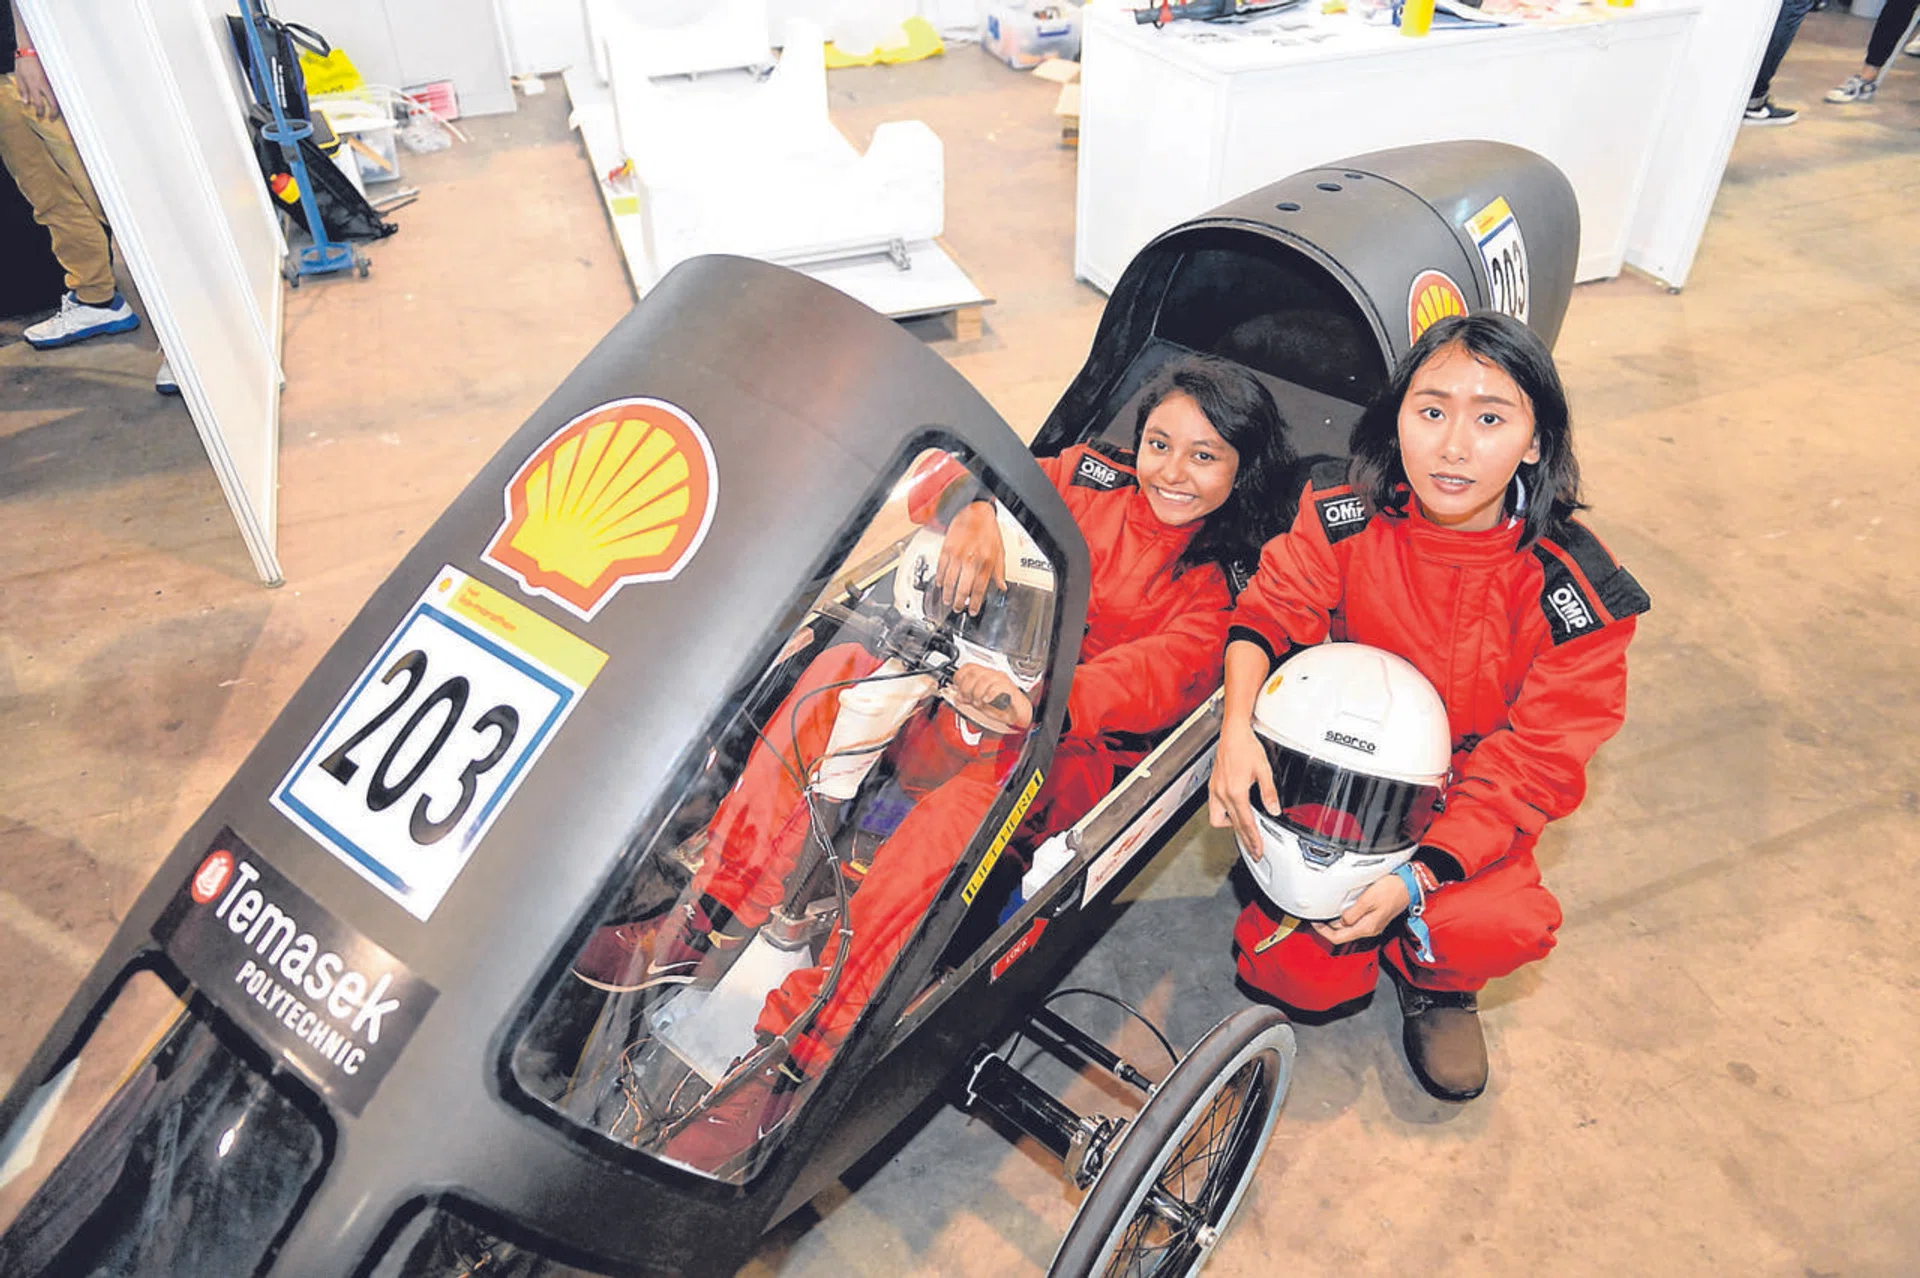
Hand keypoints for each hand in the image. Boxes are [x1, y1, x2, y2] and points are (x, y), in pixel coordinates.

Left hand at [14, 54, 59, 120]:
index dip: (40, 112)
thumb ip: (22, 90)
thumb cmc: (23, 62)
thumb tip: (26, 102)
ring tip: (56, 111)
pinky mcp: (54, 78)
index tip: (40, 117)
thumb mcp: (19, 76)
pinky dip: (59, 97)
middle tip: (51, 118)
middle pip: (53, 103)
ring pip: (58, 97)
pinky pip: (58, 90)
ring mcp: (51, 81)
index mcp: (34, 85)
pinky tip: (58, 100)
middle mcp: (44, 84)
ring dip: (58, 106)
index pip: (39, 104)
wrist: (31, 50)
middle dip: (54, 113)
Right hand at [936, 501, 1004, 616]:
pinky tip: (940, 584)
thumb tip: (1002, 587)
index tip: (972, 610)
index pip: (979, 589)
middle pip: (962, 588)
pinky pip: (940, 568)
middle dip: (959, 602)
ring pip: (949, 581)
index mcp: (986, 562)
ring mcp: (957, 555)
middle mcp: (971, 560)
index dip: (975, 603)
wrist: (975, 511)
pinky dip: (939, 579)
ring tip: (947, 600)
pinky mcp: (946, 549)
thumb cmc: (988, 530)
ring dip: (947, 594)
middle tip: (957, 608)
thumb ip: (1000, 571)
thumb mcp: (1000, 551)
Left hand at [945, 662, 1031, 732]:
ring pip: (984, 679)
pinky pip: (997, 687)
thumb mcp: (979, 702)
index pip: (968, 667)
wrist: (1017, 715)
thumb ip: (967, 698)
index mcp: (984, 675)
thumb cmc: (1000, 708)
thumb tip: (957, 696)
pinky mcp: (1010, 688)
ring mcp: (1001, 680)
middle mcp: (993, 675)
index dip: (960, 678)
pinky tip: (987, 700)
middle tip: (967, 699)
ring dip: (977, 694)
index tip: (958, 690)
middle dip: (966, 688)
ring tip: (978, 703)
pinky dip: (989, 695)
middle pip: (974, 673)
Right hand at [1207, 721, 1275, 852]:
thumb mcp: (1264, 771)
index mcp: (1236, 792)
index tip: (1258, 850)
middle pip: (1234, 825)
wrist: (1233, 734)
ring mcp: (1215, 790)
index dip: (1253, 839)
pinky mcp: (1213, 786)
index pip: (1246, 823)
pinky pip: (1216, 808)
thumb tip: (1274, 810)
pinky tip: (1234, 813)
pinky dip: (1225, 815)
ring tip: (1244, 830)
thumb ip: (1269, 793)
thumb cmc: (1247, 748)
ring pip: (1219, 819)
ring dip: (1231, 827)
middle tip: (1254, 850)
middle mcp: (1222, 793)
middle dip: (1245, 840)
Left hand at [1311, 872, 1410, 945]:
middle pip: (1342, 934)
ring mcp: (1373, 925)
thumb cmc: (1391, 890)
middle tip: (1317, 917)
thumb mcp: (1367, 899)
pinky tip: (1341, 910)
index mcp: (1366, 927)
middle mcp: (1369, 929)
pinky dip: (1346, 918)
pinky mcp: (1375, 918)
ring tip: (1326, 913)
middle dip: (1327, 927)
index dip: (1323, 932)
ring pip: (1349, 929)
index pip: (1338, 937)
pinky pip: (1356, 922)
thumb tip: (1341, 921)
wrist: (1409, 885)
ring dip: (1336, 922)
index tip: (1314, 923)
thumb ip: (1352, 913)